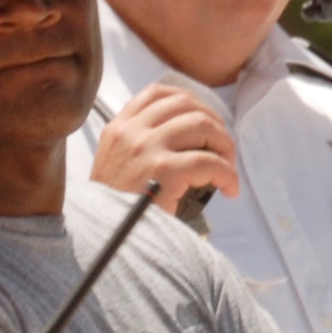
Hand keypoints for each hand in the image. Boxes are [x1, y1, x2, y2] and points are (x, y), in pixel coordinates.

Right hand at [90, 82, 237, 214]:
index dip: (189, 100)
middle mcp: (131, 133)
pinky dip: (228, 174)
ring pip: (203, 126)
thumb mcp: (113, 166)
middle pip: (186, 105)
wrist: (102, 238)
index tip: (202, 117)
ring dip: (225, 145)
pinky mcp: (164, 171)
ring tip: (227, 166)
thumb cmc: (112, 209)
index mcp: (118, 129)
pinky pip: (210, 162)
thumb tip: (180, 139)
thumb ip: (135, 146)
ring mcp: (147, 149)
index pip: (156, 93)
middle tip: (221, 147)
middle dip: (213, 122)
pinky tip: (229, 188)